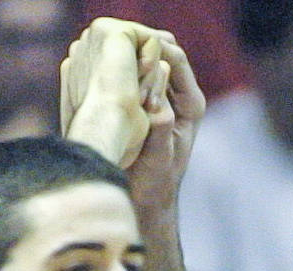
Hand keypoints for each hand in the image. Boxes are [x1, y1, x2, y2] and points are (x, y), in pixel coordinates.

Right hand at [59, 18, 204, 210]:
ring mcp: (161, 98)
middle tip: (115, 50)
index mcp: (190, 104)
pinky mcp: (143, 103)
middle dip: (140, 49)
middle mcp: (178, 97)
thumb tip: (155, 106)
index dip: (154, 48)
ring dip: (127, 61)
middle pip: (162, 55)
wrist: (146, 199)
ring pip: (145, 64)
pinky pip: (132, 78)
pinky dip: (119, 74)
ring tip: (106, 62)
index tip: (131, 49)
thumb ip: (160, 129)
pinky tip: (102, 77)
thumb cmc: (155, 183)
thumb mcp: (158, 159)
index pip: (176, 59)